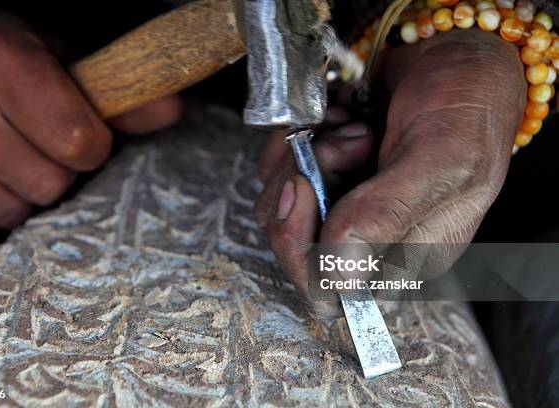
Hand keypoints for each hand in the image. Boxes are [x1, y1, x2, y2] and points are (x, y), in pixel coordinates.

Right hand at [0, 11, 180, 244]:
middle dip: (56, 171)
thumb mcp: (55, 61)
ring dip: (21, 193)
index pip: (79, 142)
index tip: (78, 131)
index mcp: (0, 61)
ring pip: (12, 213)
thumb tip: (172, 110)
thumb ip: (115, 93)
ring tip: (5, 157)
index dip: (91, 145)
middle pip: (49, 185)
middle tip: (36, 143)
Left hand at [256, 29, 525, 319]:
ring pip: (278, 199)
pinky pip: (278, 165)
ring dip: (305, 152)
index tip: (307, 184)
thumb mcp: (442, 160)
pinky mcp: (324, 173)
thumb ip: (389, 214)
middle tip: (343, 141)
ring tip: (354, 126)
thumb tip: (338, 274)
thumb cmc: (467, 108)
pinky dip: (299, 134)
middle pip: (289, 239)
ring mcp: (341, 205)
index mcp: (403, 257)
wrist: (458, 59)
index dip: (299, 241)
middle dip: (303, 182)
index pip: (324, 285)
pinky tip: (342, 117)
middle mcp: (367, 239)